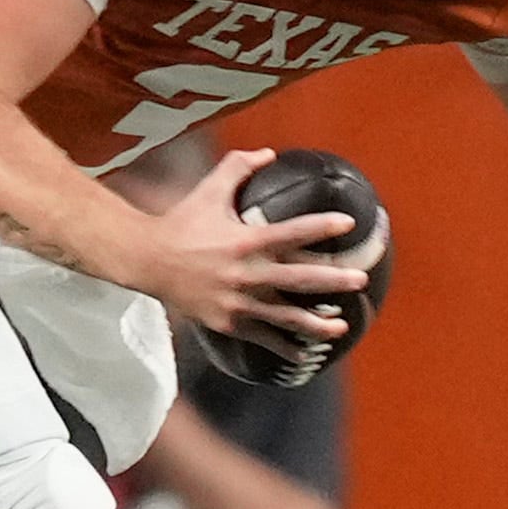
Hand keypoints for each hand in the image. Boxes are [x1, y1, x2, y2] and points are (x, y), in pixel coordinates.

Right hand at [124, 146, 369, 345]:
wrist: (147, 260)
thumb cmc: (181, 222)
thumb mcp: (209, 190)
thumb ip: (239, 167)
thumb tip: (269, 153)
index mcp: (245, 240)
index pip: (292, 232)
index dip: (322, 227)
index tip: (349, 224)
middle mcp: (245, 273)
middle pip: (298, 279)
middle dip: (332, 280)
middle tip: (360, 280)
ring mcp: (237, 301)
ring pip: (284, 317)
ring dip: (315, 323)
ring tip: (340, 325)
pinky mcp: (228, 321)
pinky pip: (262, 337)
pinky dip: (284, 348)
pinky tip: (306, 355)